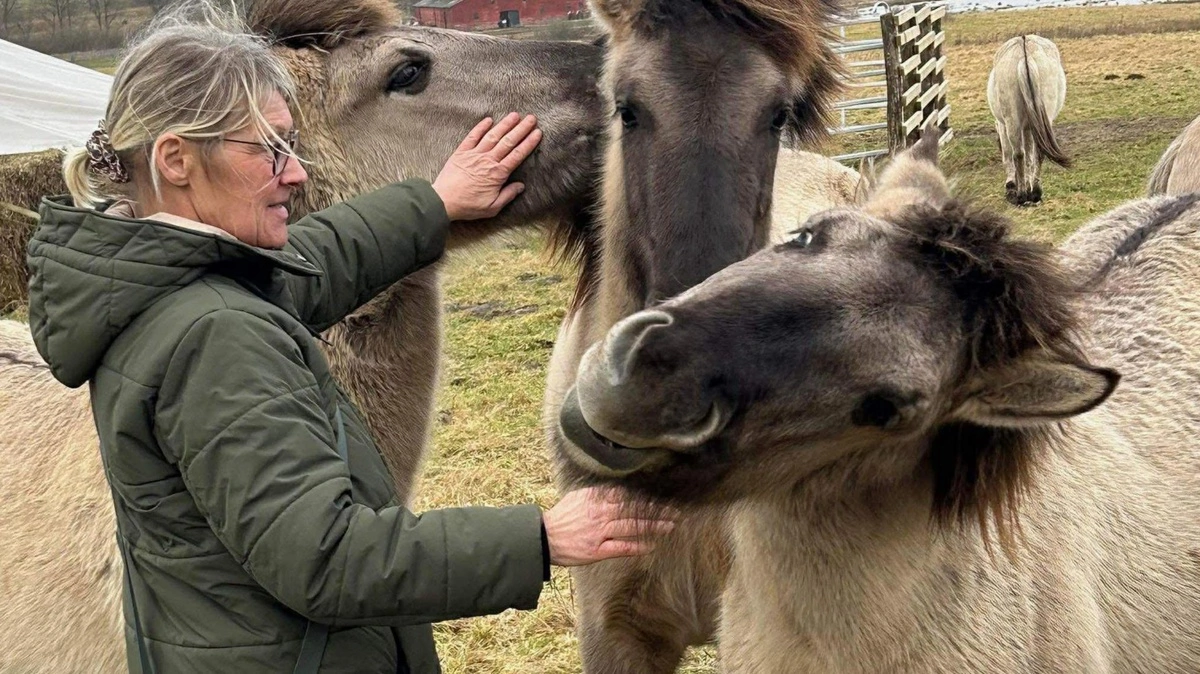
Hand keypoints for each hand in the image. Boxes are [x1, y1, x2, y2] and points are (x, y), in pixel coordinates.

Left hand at [431, 112, 542, 220]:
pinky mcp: (461, 152)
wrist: (443, 201)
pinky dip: (481, 127)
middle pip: (508, 141)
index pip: (517, 155)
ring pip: (493, 136)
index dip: (528, 143)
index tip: (537, 133)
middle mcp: (488, 160)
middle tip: (531, 118)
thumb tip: (521, 186)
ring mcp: (474, 154)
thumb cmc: (468, 206)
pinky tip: (489, 119)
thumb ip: (508, 195)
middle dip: (521, 129)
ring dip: (505, 124)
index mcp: (498, 174)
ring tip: (515, 115)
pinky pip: (473, 136)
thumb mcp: (492, 207)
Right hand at [542, 486, 677, 566]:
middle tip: (675, 511)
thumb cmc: (561, 517)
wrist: (544, 537)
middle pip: (634, 510)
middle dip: (656, 510)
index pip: (627, 495)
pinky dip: (637, 546)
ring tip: (670, 526)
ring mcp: (600, 532)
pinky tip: (652, 545)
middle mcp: (601, 513)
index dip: (646, 496)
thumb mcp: (578, 497)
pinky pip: (622, 547)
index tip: (661, 496)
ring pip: (632, 527)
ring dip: (653, 527)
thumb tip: (617, 489)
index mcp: (596, 499)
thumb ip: (598, 493)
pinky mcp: (598, 550)